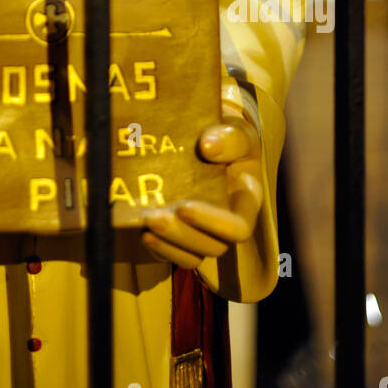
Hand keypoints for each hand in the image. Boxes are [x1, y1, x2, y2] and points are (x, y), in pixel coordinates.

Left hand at [140, 105, 262, 270]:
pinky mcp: (184, 234)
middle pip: (212, 247)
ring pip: (192, 256)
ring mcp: (205, 231)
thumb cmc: (228, 137)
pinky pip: (173, 253)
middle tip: (152, 217)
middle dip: (181, 236)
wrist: (212, 140)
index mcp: (246, 201)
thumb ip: (229, 137)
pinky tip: (140, 230)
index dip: (213, 224)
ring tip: (144, 224)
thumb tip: (208, 146)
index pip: (238, 228)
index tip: (184, 207)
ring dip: (167, 245)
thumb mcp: (236, 131)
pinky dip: (158, 248)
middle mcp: (227, 223)